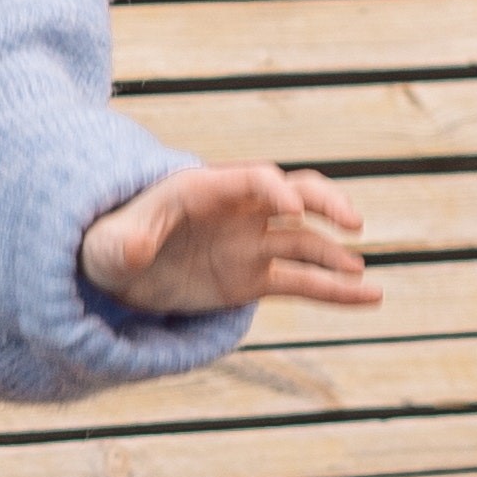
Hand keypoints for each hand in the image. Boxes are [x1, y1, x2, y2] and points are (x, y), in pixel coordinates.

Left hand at [81, 165, 376, 317]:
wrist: (113, 271)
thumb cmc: (106, 243)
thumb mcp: (106, 242)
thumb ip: (123, 241)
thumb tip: (132, 248)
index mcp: (206, 190)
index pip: (253, 180)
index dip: (277, 191)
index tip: (296, 210)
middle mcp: (238, 212)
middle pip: (295, 195)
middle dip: (326, 203)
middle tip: (353, 223)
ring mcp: (249, 244)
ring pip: (306, 242)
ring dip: (335, 255)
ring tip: (361, 275)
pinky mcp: (252, 278)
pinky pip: (302, 282)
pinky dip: (336, 290)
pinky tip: (370, 297)